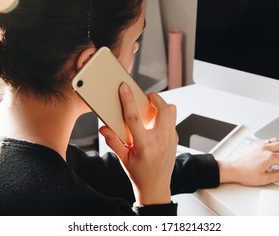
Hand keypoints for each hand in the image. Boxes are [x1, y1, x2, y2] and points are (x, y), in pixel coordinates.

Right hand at [99, 83, 177, 204]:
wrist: (156, 189)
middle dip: (154, 98)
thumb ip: (113, 141)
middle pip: (164, 108)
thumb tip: (103, 128)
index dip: (128, 100)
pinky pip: (172, 120)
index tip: (124, 88)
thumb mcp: (123, 159)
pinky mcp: (175, 139)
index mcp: (144, 146)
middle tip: (144, 99)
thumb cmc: (139, 174)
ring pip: (172, 111)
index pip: (135, 118)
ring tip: (150, 110)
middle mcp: (161, 140)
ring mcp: (171, 139)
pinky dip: (164, 116)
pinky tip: (153, 124)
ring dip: (161, 106)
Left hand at [217, 138, 278, 185]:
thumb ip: (278, 175)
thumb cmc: (244, 174)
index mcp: (269, 157)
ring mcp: (259, 145)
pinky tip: (272, 152)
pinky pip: (268, 141)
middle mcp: (265, 148)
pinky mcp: (254, 145)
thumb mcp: (264, 179)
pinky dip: (274, 145)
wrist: (230, 169)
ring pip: (276, 140)